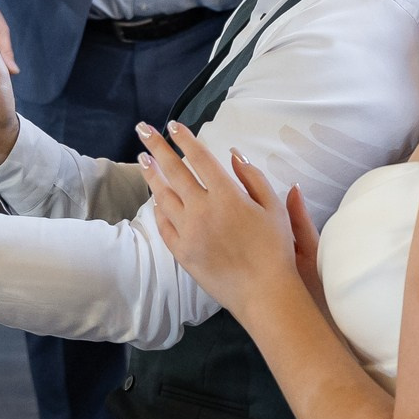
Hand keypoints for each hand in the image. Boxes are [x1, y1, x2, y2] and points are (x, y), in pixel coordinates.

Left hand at [133, 120, 319, 325]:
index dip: (186, 139)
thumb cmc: (275, 249)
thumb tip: (233, 154)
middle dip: (157, 147)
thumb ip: (253, 177)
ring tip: (143, 159)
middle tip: (143, 129)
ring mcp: (189, 232)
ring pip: (163, 197)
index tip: (173, 125)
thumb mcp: (274, 208)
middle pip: (174, 171)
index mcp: (227, 195)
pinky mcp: (182, 253)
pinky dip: (158, 208)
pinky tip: (155, 199)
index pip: (200, 158)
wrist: (264, 293)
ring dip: (152, 175)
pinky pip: (164, 225)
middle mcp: (203, 210)